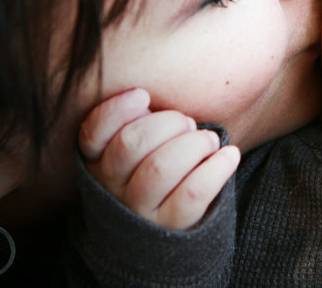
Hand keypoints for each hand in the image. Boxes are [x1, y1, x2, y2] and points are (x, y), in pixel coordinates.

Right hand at [78, 88, 239, 229]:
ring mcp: (139, 210)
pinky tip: (229, 155)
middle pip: (130, 145)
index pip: (92, 135)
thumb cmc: (165, 166)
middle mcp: (112, 189)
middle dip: (167, 123)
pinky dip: (216, 168)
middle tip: (189, 123)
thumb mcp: (147, 144)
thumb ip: (142, 122)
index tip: (142, 95)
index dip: (115, 111)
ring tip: (209, 140)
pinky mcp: (171, 226)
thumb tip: (144, 100)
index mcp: (100, 162)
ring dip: (193, 144)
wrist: (177, 226)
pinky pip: (192, 194)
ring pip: (159, 169)